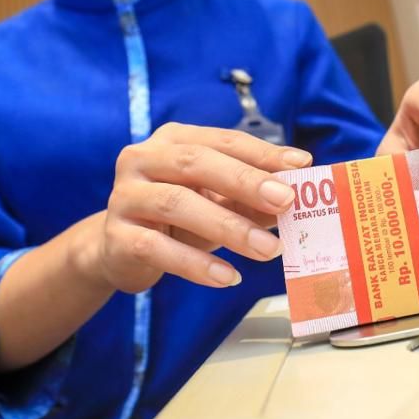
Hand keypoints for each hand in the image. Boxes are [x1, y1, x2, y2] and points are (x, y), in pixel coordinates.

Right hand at [99, 124, 312, 292]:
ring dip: (229, 227)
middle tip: (286, 201)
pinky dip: (196, 265)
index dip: (262, 152)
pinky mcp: (117, 236)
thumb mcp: (216, 203)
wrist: (120, 251)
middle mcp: (143, 159)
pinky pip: (158, 248)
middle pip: (197, 163)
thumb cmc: (177, 219)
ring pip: (178, 205)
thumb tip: (296, 199)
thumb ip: (250, 199)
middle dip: (246, 182)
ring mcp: (125, 197)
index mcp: (173, 140)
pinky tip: (229, 277)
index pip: (223, 140)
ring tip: (269, 249)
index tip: (301, 165)